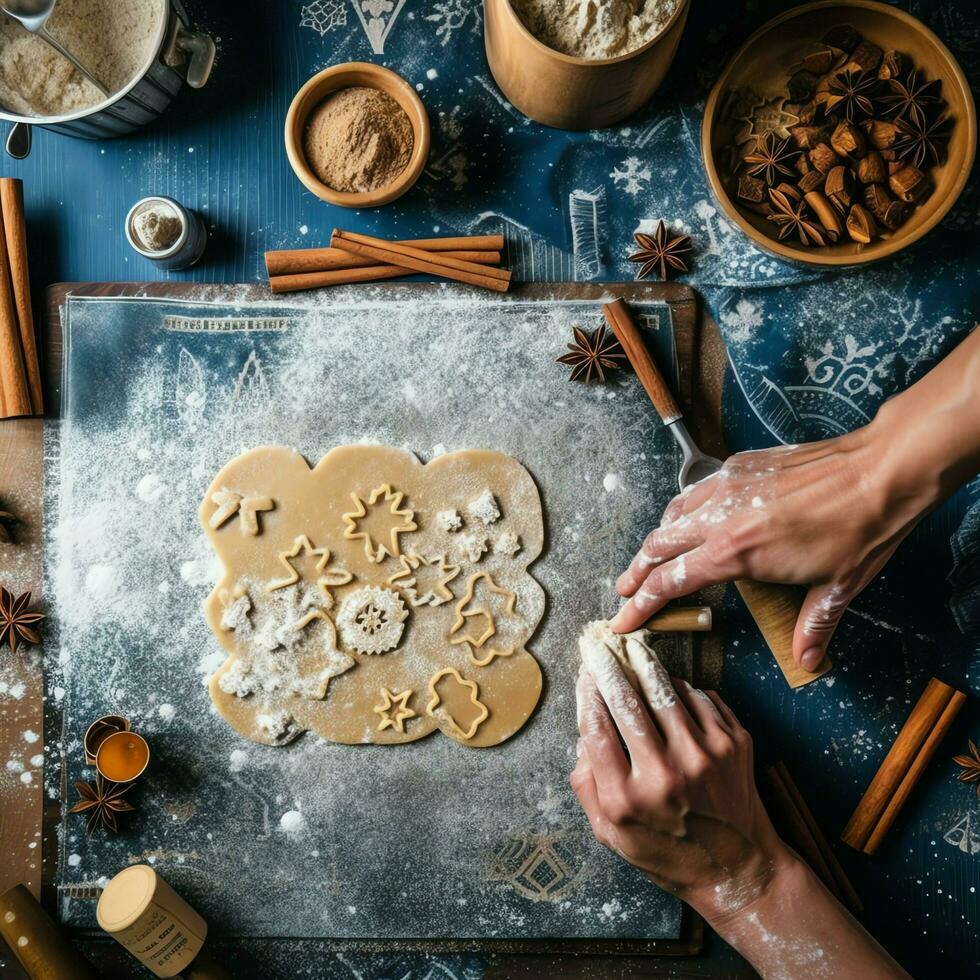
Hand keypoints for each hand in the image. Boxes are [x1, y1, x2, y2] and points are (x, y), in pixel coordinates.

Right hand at [570, 631, 786, 917]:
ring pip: (665, 691)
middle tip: (600, 646)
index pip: (596, 727)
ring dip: (646, 666)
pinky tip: (673, 686)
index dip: (586, 693)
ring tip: (635, 650)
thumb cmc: (669, 853)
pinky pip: (701, 698)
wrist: (740, 872)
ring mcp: (703, 756)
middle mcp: (664, 774)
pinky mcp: (734, 744)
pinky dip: (683, 687)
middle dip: (609, 667)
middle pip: (626, 701)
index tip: (583, 673)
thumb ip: (588, 786)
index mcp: (626, 798)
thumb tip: (582, 736)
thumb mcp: (611, 835)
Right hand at [611, 427, 922, 670]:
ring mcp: (728, 484)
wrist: (881, 468)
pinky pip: (696, 490)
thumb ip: (812, 626)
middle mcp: (721, 516)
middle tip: (625, 591)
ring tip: (653, 557)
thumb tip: (808, 662)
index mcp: (736, 552)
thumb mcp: (837, 587)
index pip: (671, 582)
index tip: (622, 620)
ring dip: (657, 540)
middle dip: (636, 572)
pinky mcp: (740, 465)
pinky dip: (682, 510)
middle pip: (658, 546)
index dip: (641, 605)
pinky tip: (691, 517)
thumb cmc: (861, 527)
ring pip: (672, 514)